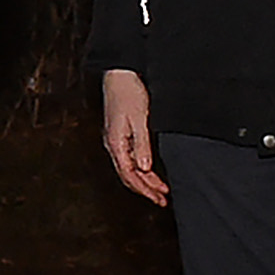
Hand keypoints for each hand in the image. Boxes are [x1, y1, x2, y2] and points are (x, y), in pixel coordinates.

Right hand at [102, 68, 166, 206]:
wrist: (119, 74)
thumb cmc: (128, 92)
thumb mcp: (139, 119)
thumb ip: (141, 144)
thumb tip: (144, 168)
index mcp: (115, 142)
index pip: (129, 174)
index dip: (145, 189)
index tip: (158, 198)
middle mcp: (113, 144)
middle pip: (128, 175)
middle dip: (145, 189)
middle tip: (162, 199)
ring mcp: (115, 140)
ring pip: (129, 169)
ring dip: (144, 181)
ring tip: (160, 190)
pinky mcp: (120, 135)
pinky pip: (129, 159)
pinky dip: (141, 169)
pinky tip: (149, 171)